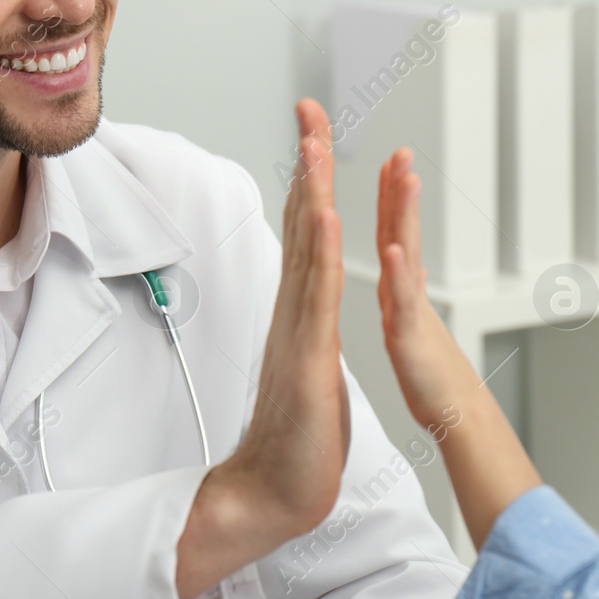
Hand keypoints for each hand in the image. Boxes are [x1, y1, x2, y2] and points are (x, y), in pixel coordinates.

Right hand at [178, 99, 350, 598]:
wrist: (274, 490)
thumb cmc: (297, 441)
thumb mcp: (311, 373)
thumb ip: (310, 341)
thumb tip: (311, 323)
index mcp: (300, 313)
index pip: (308, 234)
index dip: (311, 181)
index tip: (315, 137)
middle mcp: (294, 310)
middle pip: (303, 221)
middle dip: (309, 162)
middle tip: (311, 109)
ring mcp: (299, 327)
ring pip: (308, 244)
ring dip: (312, 187)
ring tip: (316, 139)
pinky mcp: (309, 352)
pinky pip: (316, 290)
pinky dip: (319, 246)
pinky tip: (324, 211)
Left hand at [375, 147, 480, 430]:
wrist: (454, 419)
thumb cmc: (433, 380)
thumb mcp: (413, 324)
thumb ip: (410, 291)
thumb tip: (409, 266)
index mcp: (399, 289)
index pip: (392, 230)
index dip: (390, 193)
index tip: (390, 159)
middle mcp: (406, 293)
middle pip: (401, 229)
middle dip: (400, 187)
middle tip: (401, 150)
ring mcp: (410, 311)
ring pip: (406, 254)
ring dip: (404, 214)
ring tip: (404, 178)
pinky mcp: (410, 338)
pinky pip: (404, 303)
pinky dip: (400, 275)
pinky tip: (395, 250)